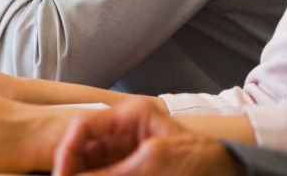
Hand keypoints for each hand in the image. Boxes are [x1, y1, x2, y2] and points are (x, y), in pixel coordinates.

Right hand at [53, 100, 244, 175]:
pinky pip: (103, 174)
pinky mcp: (129, 169)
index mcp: (129, 116)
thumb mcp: (152, 164)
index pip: (84, 126)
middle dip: (72, 167)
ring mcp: (125, 152)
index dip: (67, 150)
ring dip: (82, 173)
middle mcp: (122, 132)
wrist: (225, 170)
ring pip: (89, 165)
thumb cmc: (198, 158)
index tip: (61, 173)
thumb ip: (112, 173)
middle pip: (82, 149)